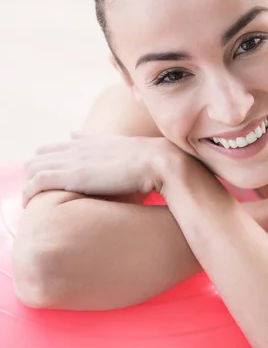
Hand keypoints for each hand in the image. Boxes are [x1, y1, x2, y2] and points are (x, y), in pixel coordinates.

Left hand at [22, 133, 181, 206]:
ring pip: (32, 167)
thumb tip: (117, 156)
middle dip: (35, 173)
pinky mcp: (72, 174)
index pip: (59, 146)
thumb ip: (123, 157)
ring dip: (28, 185)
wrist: (159, 161)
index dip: (51, 162)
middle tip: (40, 196)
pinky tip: (31, 205)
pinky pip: (37, 181)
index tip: (53, 179)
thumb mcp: (138, 157)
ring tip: (32, 204)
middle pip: (41, 155)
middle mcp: (79, 147)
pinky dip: (29, 193)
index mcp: (94, 142)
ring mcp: (74, 159)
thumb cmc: (153, 163)